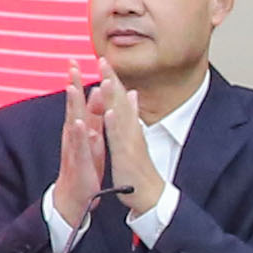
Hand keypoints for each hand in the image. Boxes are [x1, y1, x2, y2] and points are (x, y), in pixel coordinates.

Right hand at [45, 71, 106, 230]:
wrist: (75, 197)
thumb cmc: (84, 168)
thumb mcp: (92, 140)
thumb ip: (95, 118)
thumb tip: (98, 96)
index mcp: (82, 129)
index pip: (80, 102)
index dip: (79, 82)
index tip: (77, 62)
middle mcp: (75, 136)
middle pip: (73, 106)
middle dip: (72, 85)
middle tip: (71, 65)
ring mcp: (74, 148)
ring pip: (73, 122)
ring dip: (72, 105)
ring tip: (72, 87)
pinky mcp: (78, 161)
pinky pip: (78, 146)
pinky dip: (78, 134)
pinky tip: (78, 123)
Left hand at [94, 69, 164, 222]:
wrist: (149, 194)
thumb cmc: (137, 167)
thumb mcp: (133, 136)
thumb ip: (131, 115)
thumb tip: (133, 94)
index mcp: (128, 126)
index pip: (119, 97)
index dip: (112, 78)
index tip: (103, 59)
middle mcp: (131, 130)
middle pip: (121, 101)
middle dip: (112, 79)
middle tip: (103, 58)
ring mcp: (129, 142)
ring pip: (121, 115)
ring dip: (114, 97)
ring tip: (106, 79)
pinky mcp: (127, 155)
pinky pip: (120, 138)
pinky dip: (116, 125)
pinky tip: (110, 112)